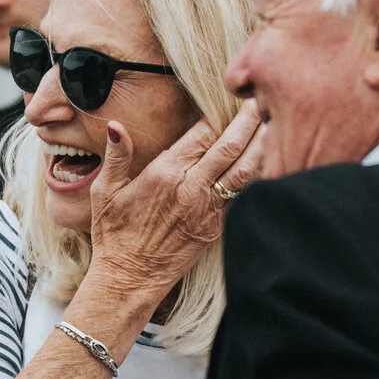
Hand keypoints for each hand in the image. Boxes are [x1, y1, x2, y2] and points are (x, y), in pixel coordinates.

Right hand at [85, 101, 265, 300]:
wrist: (130, 278)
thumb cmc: (115, 234)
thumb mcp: (105, 192)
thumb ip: (116, 155)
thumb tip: (116, 125)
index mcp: (165, 174)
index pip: (202, 134)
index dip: (218, 115)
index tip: (228, 100)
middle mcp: (191, 188)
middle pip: (229, 146)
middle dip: (247, 121)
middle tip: (260, 100)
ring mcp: (208, 208)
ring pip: (245, 170)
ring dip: (261, 145)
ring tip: (274, 123)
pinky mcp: (217, 226)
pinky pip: (244, 195)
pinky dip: (259, 176)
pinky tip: (271, 161)